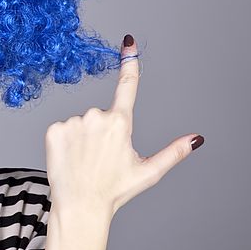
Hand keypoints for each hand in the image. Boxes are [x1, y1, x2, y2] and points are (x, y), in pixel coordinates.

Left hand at [44, 34, 202, 218]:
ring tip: (84, 162)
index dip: (129, 62)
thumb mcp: (148, 172)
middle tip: (100, 159)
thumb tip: (196, 139)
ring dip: (82, 138)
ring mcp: (73, 122)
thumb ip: (173, 152)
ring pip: (81, 123)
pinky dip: (65, 142)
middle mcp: (96, 116)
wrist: (80, 206)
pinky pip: (62, 130)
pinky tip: (69, 159)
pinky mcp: (53, 130)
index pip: (128, 86)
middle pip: (101, 115)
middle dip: (102, 132)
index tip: (128, 43)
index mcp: (120, 123)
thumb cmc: (115, 191)